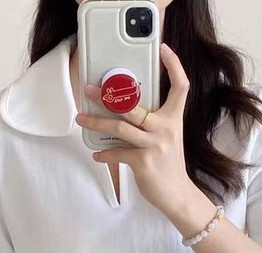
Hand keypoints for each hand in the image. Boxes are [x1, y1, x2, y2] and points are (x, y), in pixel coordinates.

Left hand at [75, 43, 205, 221]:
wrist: (178, 195)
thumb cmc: (168, 165)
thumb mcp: (167, 138)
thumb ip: (153, 122)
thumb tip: (125, 109)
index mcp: (173, 118)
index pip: (180, 86)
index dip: (174, 66)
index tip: (164, 49)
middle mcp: (165, 128)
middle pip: (133, 104)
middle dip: (107, 95)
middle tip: (89, 89)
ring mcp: (155, 145)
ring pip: (120, 127)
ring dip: (96, 122)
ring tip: (81, 118)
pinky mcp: (144, 162)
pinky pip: (118, 152)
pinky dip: (105, 153)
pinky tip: (97, 154)